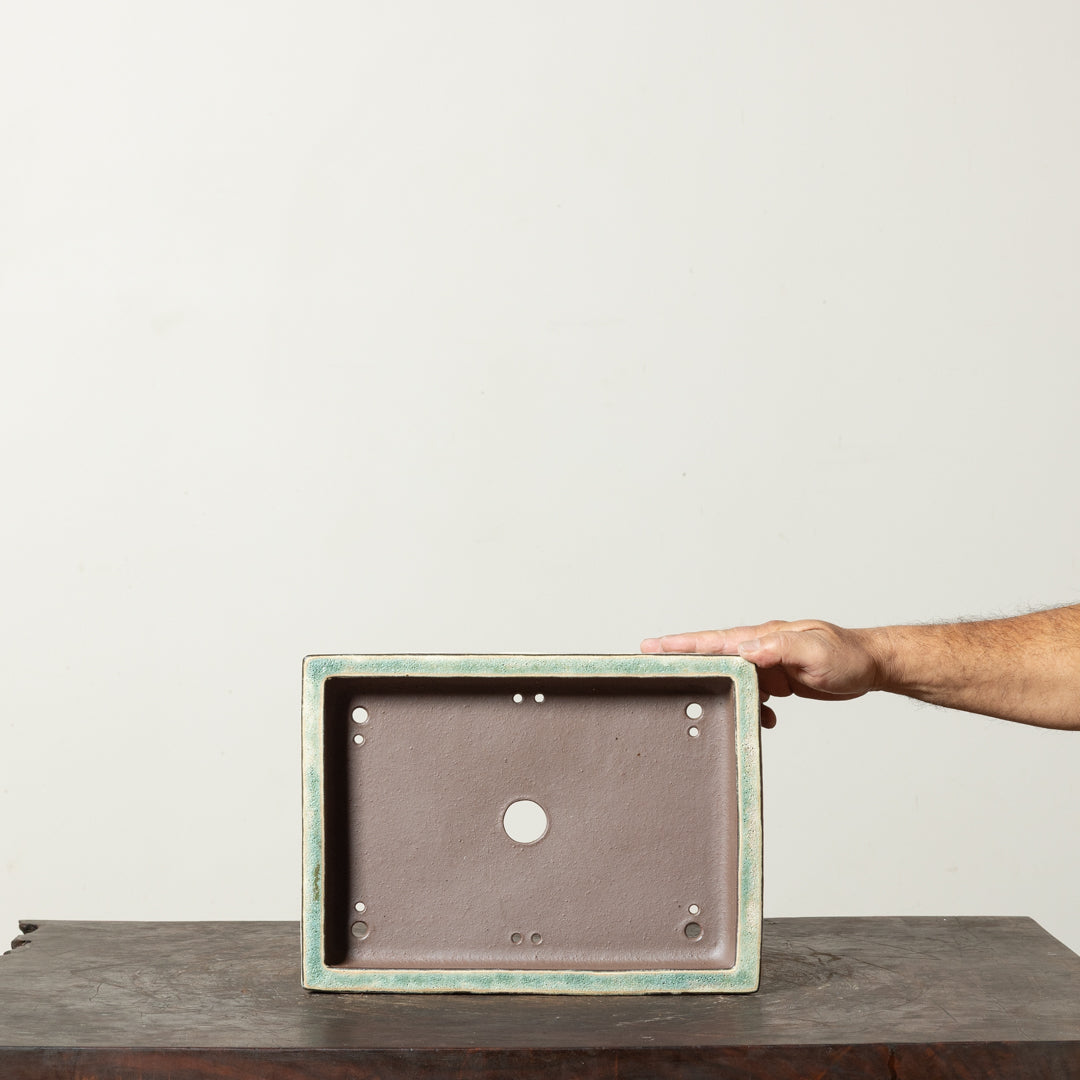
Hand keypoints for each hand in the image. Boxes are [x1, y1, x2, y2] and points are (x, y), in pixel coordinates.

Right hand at [640, 620, 880, 726]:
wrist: (871, 666)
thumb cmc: (846, 655)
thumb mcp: (814, 649)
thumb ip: (778, 647)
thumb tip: (744, 650)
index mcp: (763, 637)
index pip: (715, 640)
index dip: (682, 644)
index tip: (653, 645)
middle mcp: (760, 648)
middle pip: (713, 656)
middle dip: (682, 661)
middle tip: (649, 665)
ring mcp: (768, 664)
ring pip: (731, 678)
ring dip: (718, 691)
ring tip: (699, 705)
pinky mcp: (778, 679)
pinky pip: (754, 693)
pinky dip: (752, 707)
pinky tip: (761, 720)